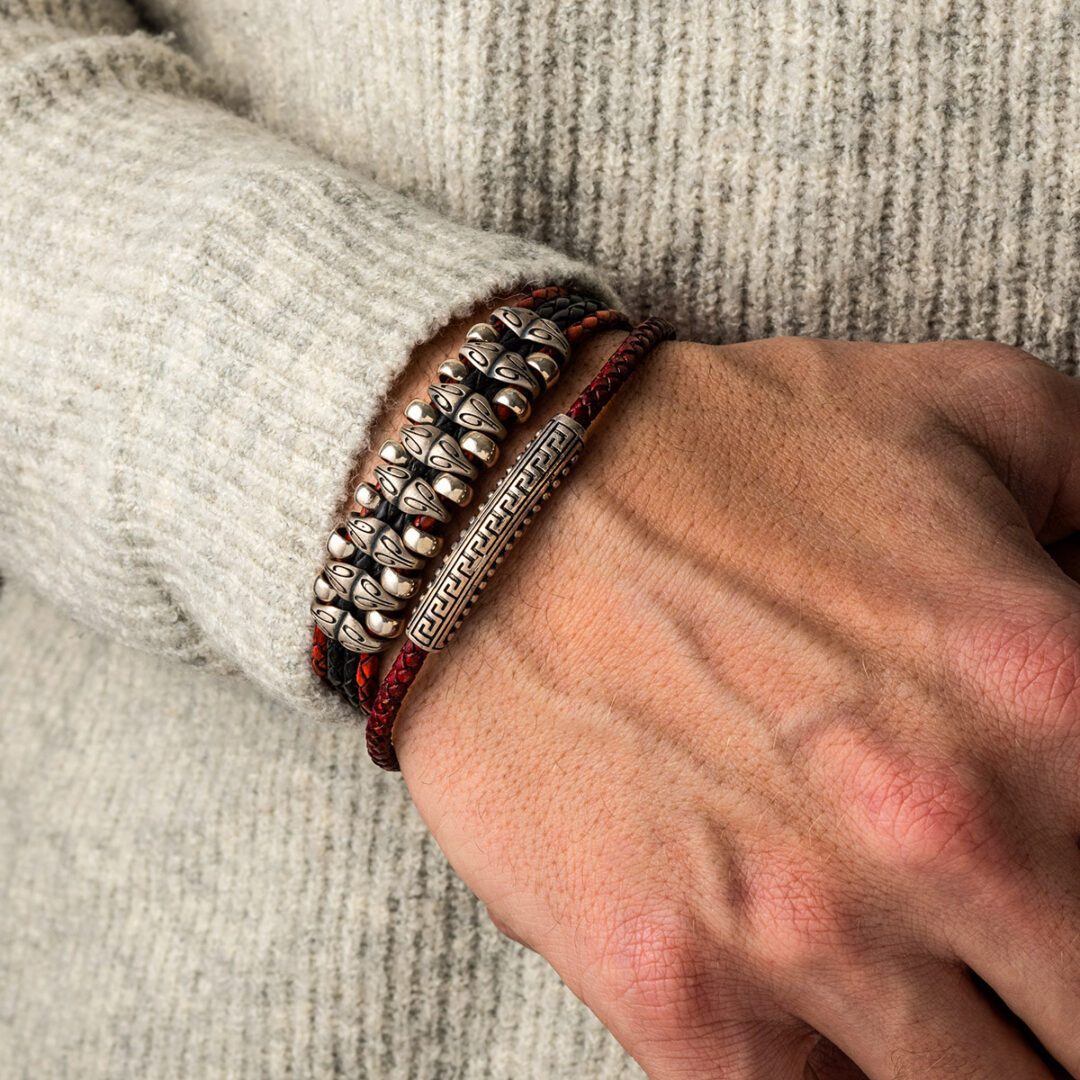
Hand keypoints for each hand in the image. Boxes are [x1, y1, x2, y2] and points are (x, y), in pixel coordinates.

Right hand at [389, 331, 1079, 1078]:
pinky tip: (824, 1021)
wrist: (492, 509)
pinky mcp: (675, 992)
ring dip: (972, 1056)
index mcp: (1052, 690)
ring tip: (937, 993)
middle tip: (1015, 950)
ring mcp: (801, 932)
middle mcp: (948, 832)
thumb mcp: (967, 406)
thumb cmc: (720, 453)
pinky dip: (835, 1078)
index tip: (1067, 899)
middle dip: (1062, 994)